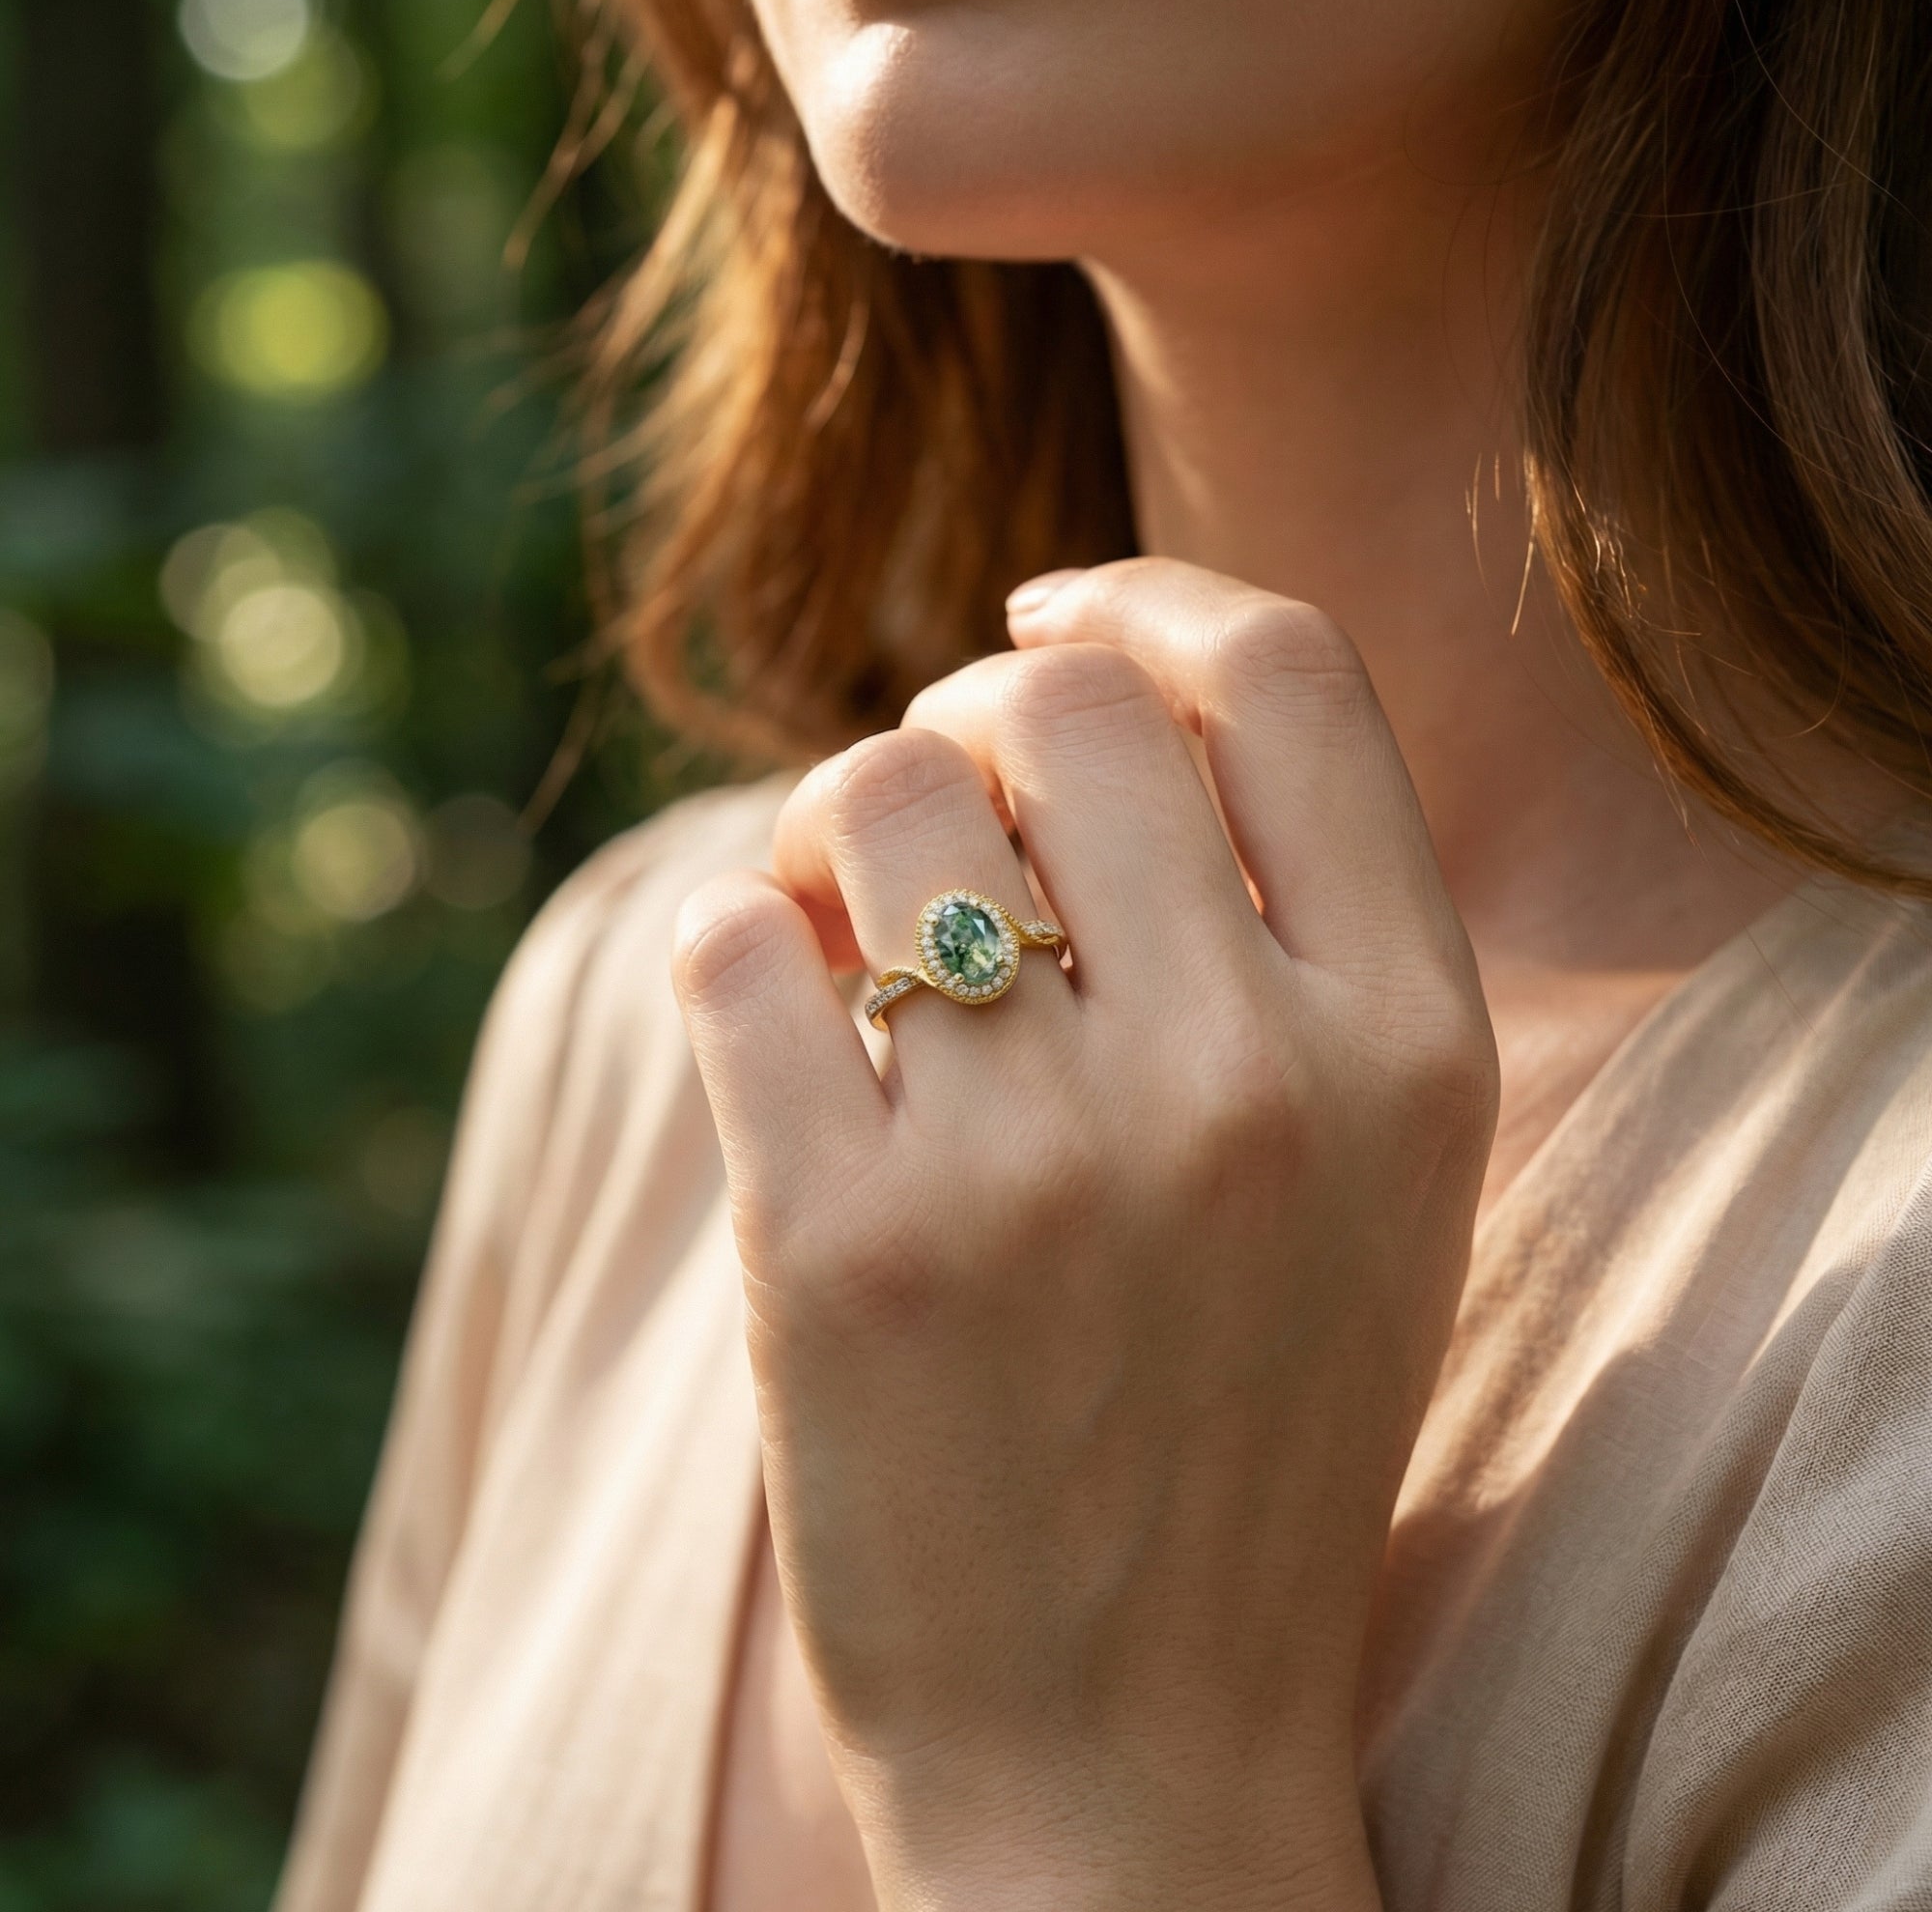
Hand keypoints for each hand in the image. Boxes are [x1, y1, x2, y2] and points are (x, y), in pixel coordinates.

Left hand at [672, 558, 1498, 1910]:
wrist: (1121, 1752)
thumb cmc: (1238, 1436)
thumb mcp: (1371, 1182)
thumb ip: (1292, 936)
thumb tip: (1093, 683)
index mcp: (1414, 1047)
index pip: (1285, 674)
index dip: (1147, 600)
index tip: (1049, 610)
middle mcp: (1250, 1080)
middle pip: (1055, 696)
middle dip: (965, 710)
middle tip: (932, 814)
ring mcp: (1041, 1164)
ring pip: (874, 788)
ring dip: (833, 825)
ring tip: (842, 928)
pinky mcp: (842, 1247)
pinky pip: (731, 940)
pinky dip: (735, 944)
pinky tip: (777, 1021)